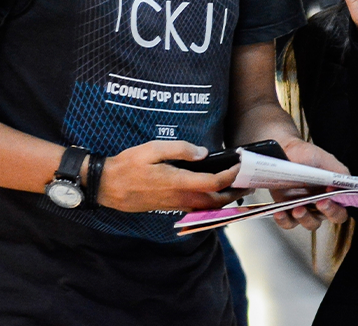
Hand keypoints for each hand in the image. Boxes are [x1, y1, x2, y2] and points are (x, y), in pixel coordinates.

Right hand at [98, 140, 249, 212]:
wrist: (107, 186)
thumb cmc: (129, 165)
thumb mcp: (153, 149)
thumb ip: (181, 149)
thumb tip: (204, 153)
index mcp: (179, 183)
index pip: (214, 183)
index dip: (232, 175)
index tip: (242, 165)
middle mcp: (180, 198)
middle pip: (217, 201)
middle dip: (236, 192)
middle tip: (249, 182)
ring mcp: (175, 205)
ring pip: (208, 207)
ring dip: (226, 199)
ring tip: (238, 188)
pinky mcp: (171, 207)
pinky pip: (198, 208)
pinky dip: (212, 203)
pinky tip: (216, 194)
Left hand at [272, 140, 349, 230]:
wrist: (283, 150)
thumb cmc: (306, 154)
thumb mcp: (324, 159)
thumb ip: (339, 172)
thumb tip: (346, 185)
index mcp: (332, 194)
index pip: (341, 210)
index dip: (337, 208)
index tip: (330, 196)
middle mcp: (320, 204)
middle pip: (328, 218)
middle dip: (325, 212)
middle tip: (319, 202)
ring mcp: (304, 208)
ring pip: (309, 223)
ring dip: (304, 218)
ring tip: (297, 208)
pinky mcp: (287, 210)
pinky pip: (287, 222)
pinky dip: (283, 220)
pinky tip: (279, 212)